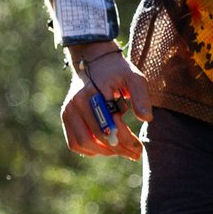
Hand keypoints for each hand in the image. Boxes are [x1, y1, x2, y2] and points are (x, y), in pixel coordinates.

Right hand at [61, 45, 152, 159]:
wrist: (94, 59)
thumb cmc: (117, 70)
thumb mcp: (134, 77)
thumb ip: (141, 97)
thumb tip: (146, 119)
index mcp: (93, 93)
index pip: (111, 125)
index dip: (127, 141)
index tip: (139, 149)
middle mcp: (77, 103)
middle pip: (99, 137)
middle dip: (119, 149)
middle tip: (134, 154)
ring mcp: (68, 110)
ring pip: (84, 143)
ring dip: (104, 152)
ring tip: (120, 150)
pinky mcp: (65, 116)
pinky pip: (74, 143)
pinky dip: (89, 150)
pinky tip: (105, 147)